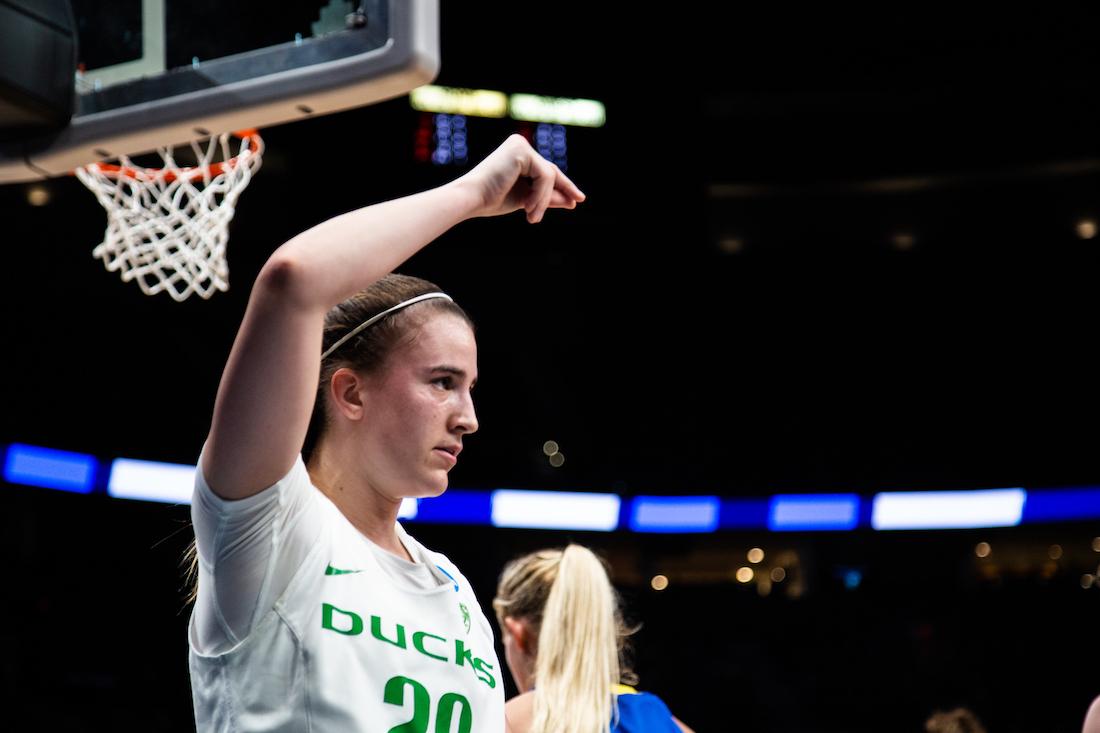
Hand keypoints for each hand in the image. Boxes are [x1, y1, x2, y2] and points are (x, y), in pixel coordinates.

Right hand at [455, 134, 585, 222]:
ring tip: (532, 218)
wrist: (470, 199)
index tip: (576, 199)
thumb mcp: (525, 200)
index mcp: (517, 154)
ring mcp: (521, 145)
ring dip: (544, 200)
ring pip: (548, 176)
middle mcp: (519, 144)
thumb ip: (545, 198)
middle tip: (577, 201)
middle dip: (563, 188)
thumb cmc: (490, 200)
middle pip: (549, 171)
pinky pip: (544, 176)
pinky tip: (527, 208)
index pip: (545, 171)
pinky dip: (540, 194)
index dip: (562, 186)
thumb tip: (571, 201)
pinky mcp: (522, 151)